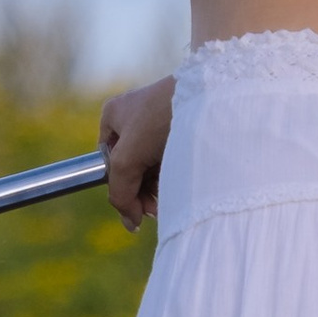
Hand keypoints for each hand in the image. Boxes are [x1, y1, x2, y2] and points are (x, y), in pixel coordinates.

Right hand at [98, 74, 175, 228]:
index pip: (109, 163)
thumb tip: (129, 222)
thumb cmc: (160, 118)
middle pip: (132, 168)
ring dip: (159, 187)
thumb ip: (120, 191)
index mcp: (113, 116)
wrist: (208, 95)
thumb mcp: (127, 158)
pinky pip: (173, 159)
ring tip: (169, 199)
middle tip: (155, 210)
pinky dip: (175, 175)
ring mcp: (160, 123)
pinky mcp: (183, 128)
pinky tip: (181, 186)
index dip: (122, 189)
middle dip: (143, 192)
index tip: (137, 210)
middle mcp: (135, 118)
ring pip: (153, 166)